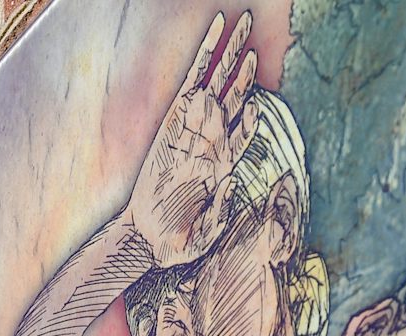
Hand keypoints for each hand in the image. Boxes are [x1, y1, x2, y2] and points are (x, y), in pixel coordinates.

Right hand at [126, 11, 259, 267]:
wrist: (143, 242)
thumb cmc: (174, 243)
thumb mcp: (207, 235)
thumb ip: (222, 212)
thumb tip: (232, 181)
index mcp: (220, 165)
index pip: (244, 127)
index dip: (254, 109)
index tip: (262, 93)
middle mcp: (208, 141)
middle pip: (233, 94)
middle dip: (244, 62)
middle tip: (256, 29)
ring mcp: (192, 129)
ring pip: (218, 81)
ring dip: (231, 50)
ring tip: (243, 20)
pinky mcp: (174, 121)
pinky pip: (194, 81)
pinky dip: (205, 56)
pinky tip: (215, 32)